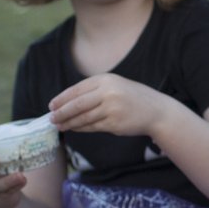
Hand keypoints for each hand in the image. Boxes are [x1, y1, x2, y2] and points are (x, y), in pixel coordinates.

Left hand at [49, 73, 166, 138]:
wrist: (157, 111)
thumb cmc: (133, 98)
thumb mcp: (115, 86)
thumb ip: (95, 91)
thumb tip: (68, 102)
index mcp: (106, 79)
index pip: (77, 89)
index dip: (62, 98)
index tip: (52, 105)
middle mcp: (107, 92)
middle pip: (77, 104)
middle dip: (62, 112)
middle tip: (51, 118)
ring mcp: (111, 108)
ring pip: (83, 117)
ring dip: (69, 122)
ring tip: (60, 126)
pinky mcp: (114, 123)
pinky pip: (92, 126)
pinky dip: (81, 128)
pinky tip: (74, 128)